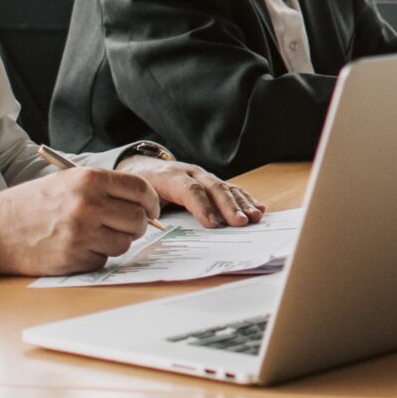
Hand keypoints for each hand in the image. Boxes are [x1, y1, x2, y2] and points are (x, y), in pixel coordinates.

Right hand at [0, 168, 160, 275]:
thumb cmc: (32, 204)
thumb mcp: (67, 181)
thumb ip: (105, 189)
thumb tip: (144, 204)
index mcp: (89, 180)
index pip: (141, 190)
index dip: (150, 202)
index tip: (150, 210)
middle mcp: (88, 204)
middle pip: (138, 219)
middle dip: (137, 225)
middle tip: (125, 226)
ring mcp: (81, 233)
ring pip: (125, 243)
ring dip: (116, 242)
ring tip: (94, 235)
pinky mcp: (74, 258)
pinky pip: (104, 259)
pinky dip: (96, 256)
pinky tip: (77, 247)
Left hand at [124, 157, 262, 228]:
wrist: (144, 166)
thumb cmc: (142, 187)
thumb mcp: (138, 198)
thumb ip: (148, 211)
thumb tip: (161, 231)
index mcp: (169, 177)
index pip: (190, 190)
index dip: (202, 207)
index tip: (213, 225)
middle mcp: (191, 173)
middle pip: (213, 187)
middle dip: (228, 206)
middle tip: (240, 222)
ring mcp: (204, 175)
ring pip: (226, 187)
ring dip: (242, 203)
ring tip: (255, 217)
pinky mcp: (212, 181)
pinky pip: (231, 188)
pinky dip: (245, 198)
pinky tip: (258, 207)